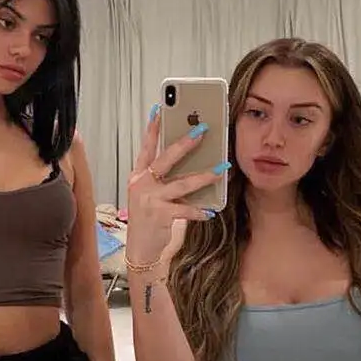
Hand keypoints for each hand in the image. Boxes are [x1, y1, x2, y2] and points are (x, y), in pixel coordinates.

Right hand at [125, 105, 228, 265]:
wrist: (140, 250)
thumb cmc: (149, 220)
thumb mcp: (151, 196)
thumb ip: (165, 180)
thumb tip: (192, 164)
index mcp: (139, 176)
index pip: (146, 148)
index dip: (152, 129)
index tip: (159, 110)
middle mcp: (141, 184)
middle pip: (165, 158)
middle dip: (186, 143)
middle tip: (203, 130)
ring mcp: (149, 199)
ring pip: (181, 183)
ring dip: (203, 176)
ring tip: (220, 170)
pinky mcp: (159, 215)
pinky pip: (184, 209)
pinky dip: (199, 211)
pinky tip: (210, 211)